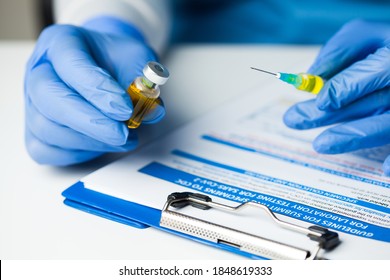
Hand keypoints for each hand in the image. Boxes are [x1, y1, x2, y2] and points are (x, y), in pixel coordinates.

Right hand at [25, 17, 164, 165]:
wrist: (104, 65)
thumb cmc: (115, 60)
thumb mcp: (137, 59)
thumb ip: (145, 82)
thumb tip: (153, 112)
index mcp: (60, 42)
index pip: (69, 63)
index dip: (97, 89)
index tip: (124, 108)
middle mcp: (39, 70)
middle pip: (49, 98)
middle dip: (90, 122)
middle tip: (122, 133)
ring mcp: (32, 101)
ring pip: (47, 128)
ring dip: (90, 141)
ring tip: (124, 138)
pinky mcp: (34, 128)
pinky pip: (46, 149)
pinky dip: (77, 153)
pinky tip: (103, 145)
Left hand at [283, 20, 389, 173]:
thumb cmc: (385, 45)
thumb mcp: (364, 36)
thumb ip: (339, 50)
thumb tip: (311, 75)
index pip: (375, 70)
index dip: (346, 86)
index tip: (321, 100)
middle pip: (375, 102)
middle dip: (333, 115)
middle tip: (295, 120)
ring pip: (386, 125)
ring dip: (352, 137)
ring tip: (320, 144)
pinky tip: (383, 170)